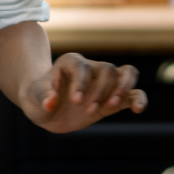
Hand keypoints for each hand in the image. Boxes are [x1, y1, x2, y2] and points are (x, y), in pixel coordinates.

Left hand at [20, 54, 145, 133]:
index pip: (82, 67)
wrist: (46, 108)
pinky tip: (138, 109)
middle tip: (89, 111)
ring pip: (126, 74)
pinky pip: (133, 93)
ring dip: (123, 90)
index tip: (76, 101)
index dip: (82, 83)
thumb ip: (42, 96)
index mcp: (71, 63)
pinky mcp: (113, 99)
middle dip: (101, 91)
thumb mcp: (34, 97)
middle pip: (107, 70)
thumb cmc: (38, 97)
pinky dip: (139, 99)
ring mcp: (104, 83)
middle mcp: (91, 69)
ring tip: (112, 107)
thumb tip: (51, 102)